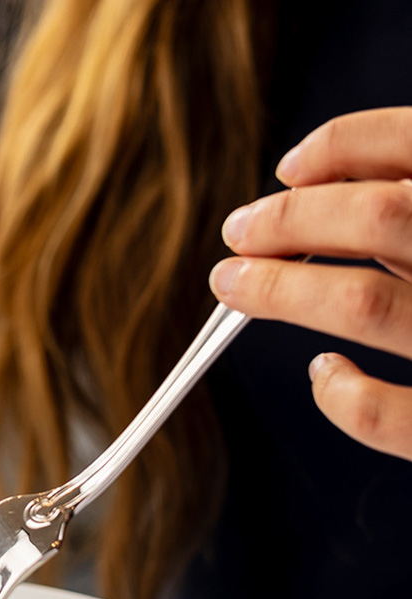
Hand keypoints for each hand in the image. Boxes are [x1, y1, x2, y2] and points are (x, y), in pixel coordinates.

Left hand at [209, 107, 411, 460]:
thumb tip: (321, 183)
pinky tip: (323, 375)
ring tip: (235, 285)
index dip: (344, 146)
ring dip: (283, 292)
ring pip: (366, 307)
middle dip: (292, 220)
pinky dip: (343, 397)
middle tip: (238, 230)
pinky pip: (397, 418)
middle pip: (382, 219)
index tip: (290, 168)